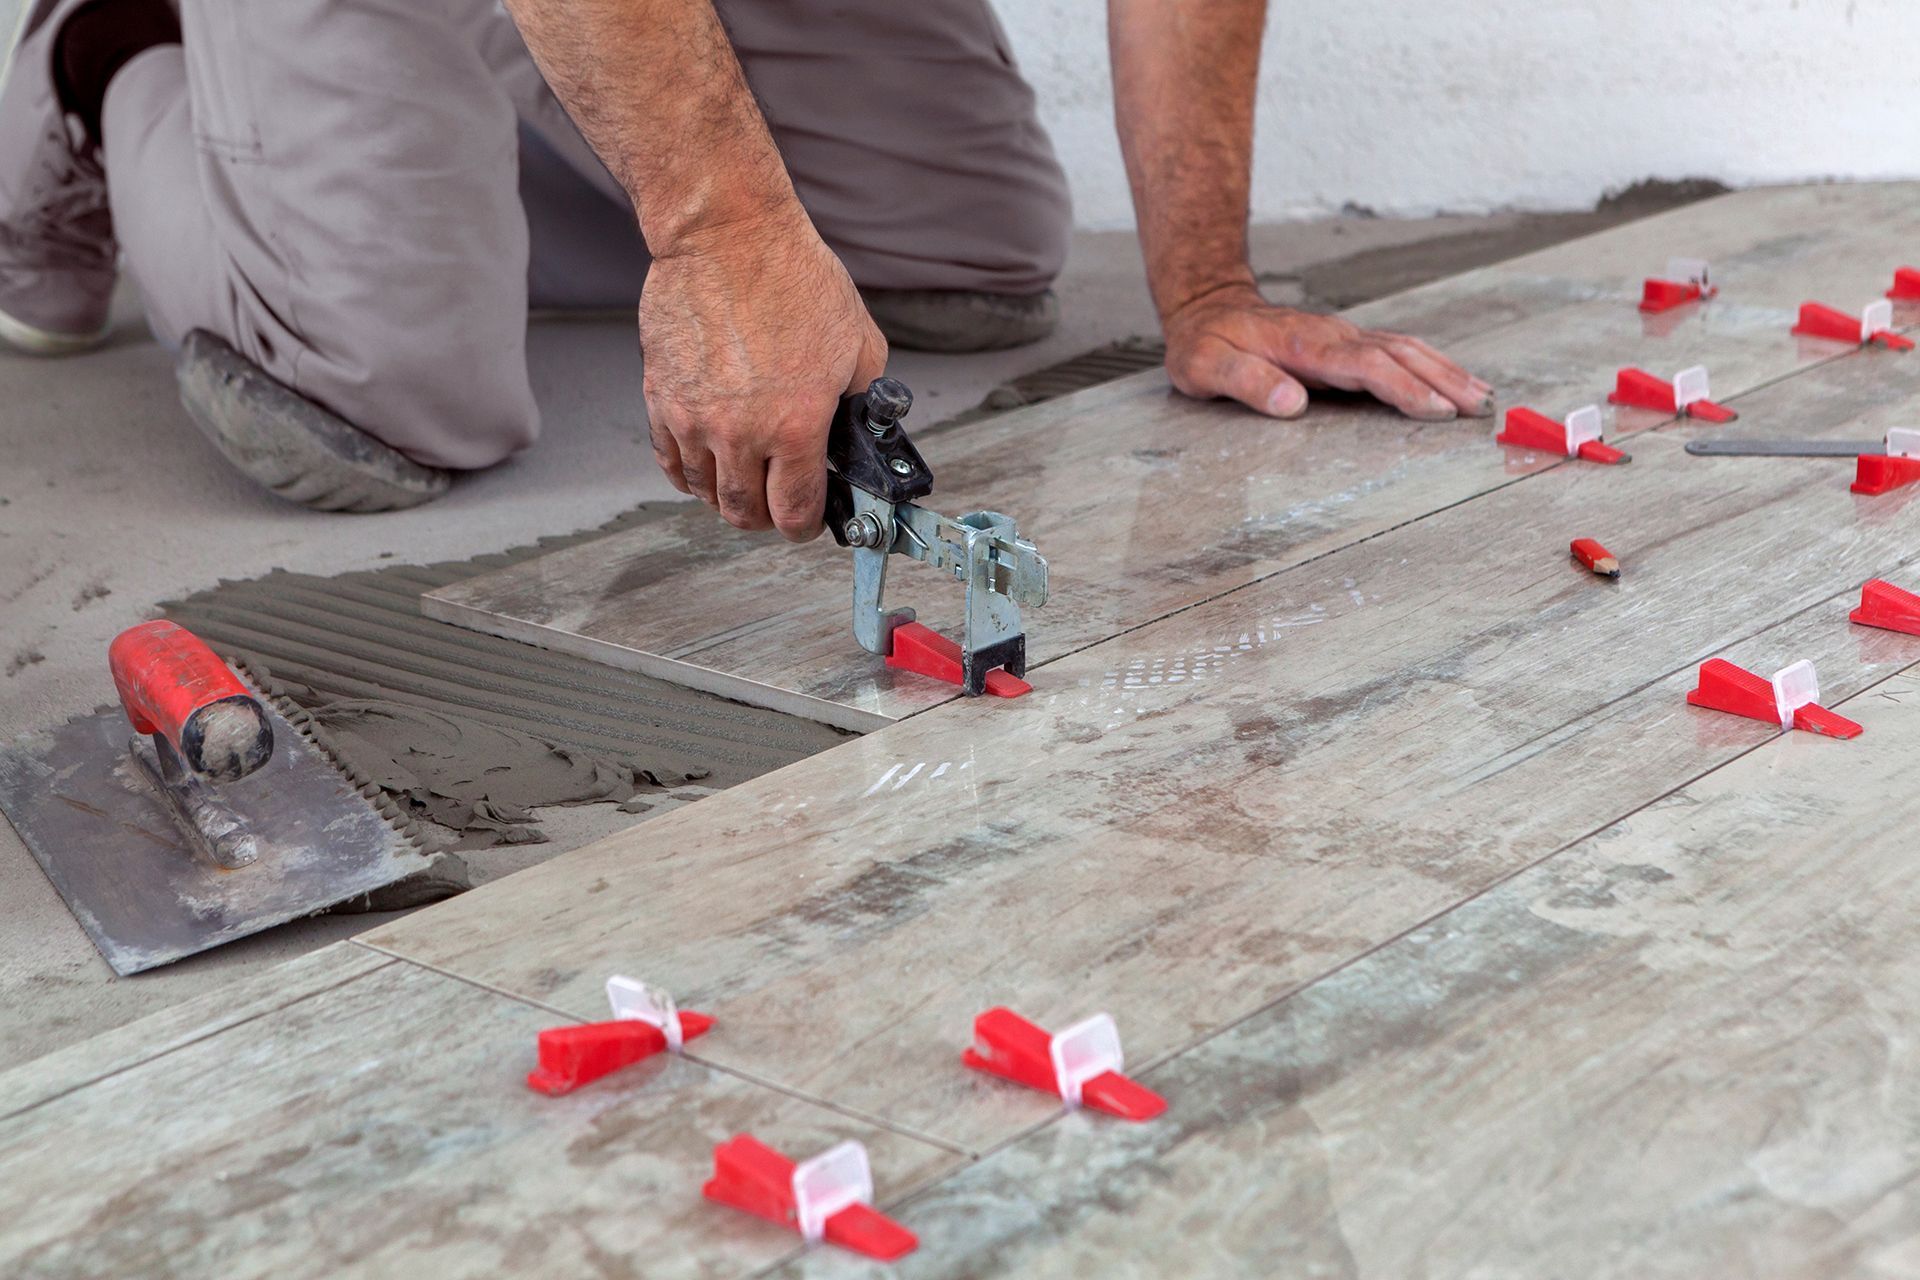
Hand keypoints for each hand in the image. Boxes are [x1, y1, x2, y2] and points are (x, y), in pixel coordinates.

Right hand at [639, 210, 888, 539]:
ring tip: (743, 478)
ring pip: (704, 492)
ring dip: (726, 495)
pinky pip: (669, 461)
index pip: (795, 512)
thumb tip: (862, 438)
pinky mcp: (659, 398)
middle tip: (776, 505)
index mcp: (795, 425)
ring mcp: (693, 418)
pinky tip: (706, 462)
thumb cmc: (793, 279)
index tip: (807, 522)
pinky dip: (688, 472)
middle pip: (743, 513)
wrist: (727, 236)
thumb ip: (863, 403)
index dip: (805, 526)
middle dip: (765, 518)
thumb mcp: (859, 344)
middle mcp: (739, 432)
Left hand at [1161, 283, 1493, 421]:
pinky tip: (1452, 378)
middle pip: (1400, 354)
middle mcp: (1333, 336)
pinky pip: (1398, 349)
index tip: (1435, 411)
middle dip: (1443, 380)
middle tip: (1481, 409)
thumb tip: (1292, 405)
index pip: (1366, 366)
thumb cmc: (1204, 345)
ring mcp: (1343, 335)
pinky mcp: (1347, 341)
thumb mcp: (1205, 368)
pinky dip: (1431, 363)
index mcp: (1305, 346)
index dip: (1403, 388)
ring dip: (1446, 370)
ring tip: (1483, 396)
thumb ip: (1246, 383)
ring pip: (1406, 348)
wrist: (1207, 306)